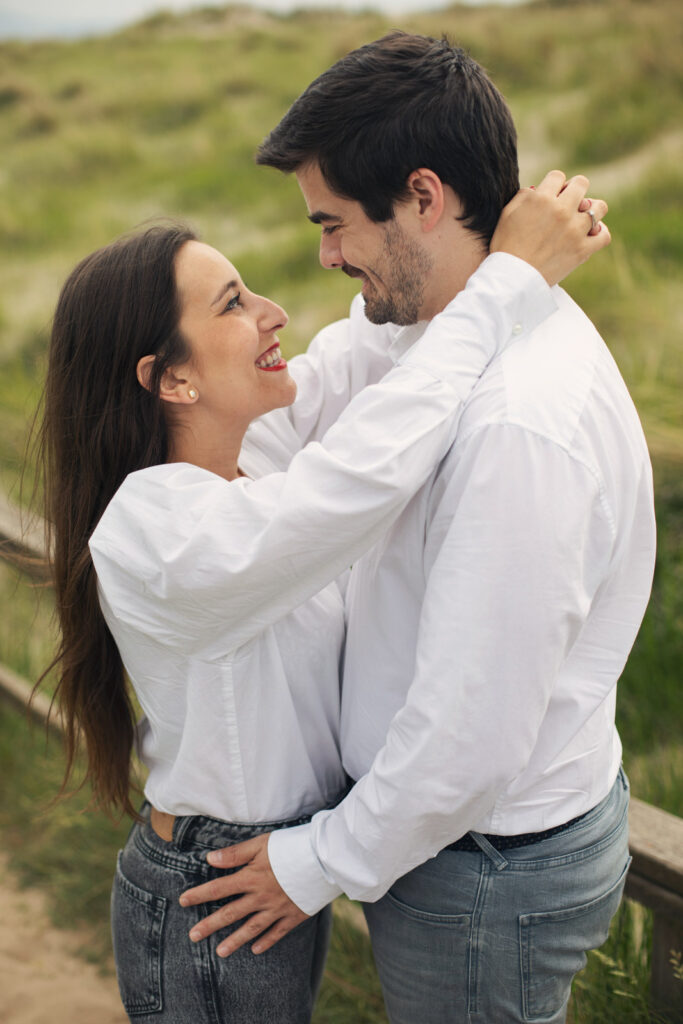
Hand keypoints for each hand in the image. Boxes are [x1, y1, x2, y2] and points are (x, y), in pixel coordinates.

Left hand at [178, 833, 309, 956]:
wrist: (323, 858)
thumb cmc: (291, 846)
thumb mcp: (261, 843)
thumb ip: (235, 854)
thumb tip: (210, 859)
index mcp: (251, 878)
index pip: (218, 889)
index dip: (199, 895)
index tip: (183, 901)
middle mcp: (260, 897)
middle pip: (230, 914)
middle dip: (209, 925)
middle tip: (193, 936)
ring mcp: (277, 909)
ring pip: (251, 929)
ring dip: (234, 941)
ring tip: (220, 952)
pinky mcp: (293, 915)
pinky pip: (276, 932)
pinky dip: (266, 942)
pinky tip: (255, 949)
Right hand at [490, 170, 609, 285]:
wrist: (512, 279)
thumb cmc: (505, 247)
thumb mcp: (506, 215)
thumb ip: (522, 197)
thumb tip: (536, 189)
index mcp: (541, 199)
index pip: (558, 176)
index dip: (554, 185)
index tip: (551, 196)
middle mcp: (561, 210)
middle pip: (581, 183)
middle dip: (574, 191)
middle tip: (568, 204)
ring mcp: (574, 230)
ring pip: (599, 207)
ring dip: (592, 210)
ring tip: (582, 219)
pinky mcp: (582, 250)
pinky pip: (604, 235)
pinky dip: (600, 234)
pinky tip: (591, 235)